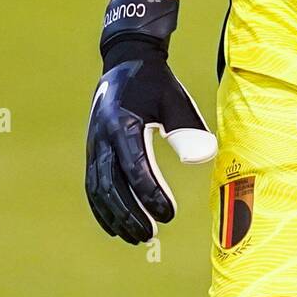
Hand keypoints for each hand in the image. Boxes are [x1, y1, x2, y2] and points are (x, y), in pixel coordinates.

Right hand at [86, 35, 215, 244]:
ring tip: (136, 237)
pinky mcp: (93, 149)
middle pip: (111, 186)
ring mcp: (94, 144)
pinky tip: (115, 226)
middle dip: (130, 214)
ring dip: (115, 216)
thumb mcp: (174, 99)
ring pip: (98, 190)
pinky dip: (102, 208)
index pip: (135, 167)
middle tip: (151, 235)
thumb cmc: (155, 82)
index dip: (150, 194)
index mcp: (122, 124)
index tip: (168, 214)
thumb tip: (204, 157)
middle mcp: (102, 137)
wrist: (126, 59)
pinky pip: (93, 185)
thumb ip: (187, 128)